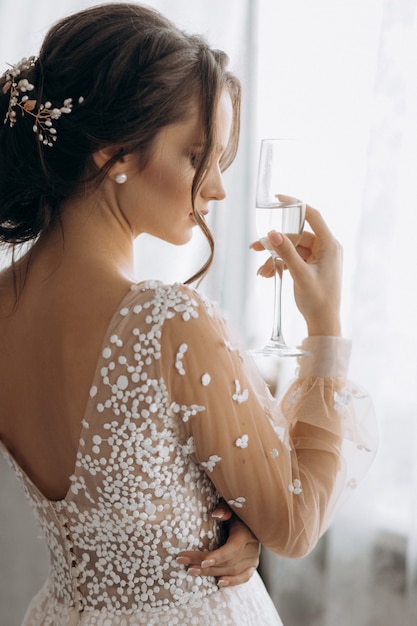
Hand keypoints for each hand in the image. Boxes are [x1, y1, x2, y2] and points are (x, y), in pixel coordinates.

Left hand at [176, 501, 259, 586]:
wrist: (251, 518)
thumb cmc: (236, 510)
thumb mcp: (232, 505)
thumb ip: (225, 508)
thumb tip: (215, 515)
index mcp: (246, 533)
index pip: (233, 549)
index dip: (218, 556)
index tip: (202, 561)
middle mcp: (251, 548)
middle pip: (227, 562)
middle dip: (204, 564)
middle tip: (184, 563)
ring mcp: (253, 558)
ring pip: (232, 571)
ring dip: (211, 573)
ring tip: (191, 570)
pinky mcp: (252, 565)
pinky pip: (243, 577)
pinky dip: (232, 581)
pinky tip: (218, 583)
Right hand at [252, 205, 341, 335]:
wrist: (323, 323)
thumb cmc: (318, 300)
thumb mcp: (300, 275)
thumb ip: (286, 253)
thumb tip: (272, 233)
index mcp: (329, 245)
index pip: (312, 216)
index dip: (296, 205)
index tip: (279, 198)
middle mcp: (325, 248)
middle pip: (296, 235)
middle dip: (275, 243)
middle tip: (255, 248)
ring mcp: (318, 258)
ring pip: (291, 248)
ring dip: (275, 258)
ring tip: (261, 271)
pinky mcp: (311, 267)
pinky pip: (292, 259)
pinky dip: (279, 264)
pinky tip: (267, 274)